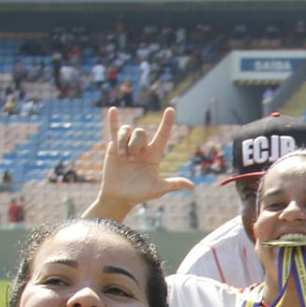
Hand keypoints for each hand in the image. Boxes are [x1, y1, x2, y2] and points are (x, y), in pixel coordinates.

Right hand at [95, 105, 193, 220]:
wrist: (119, 197)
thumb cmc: (140, 194)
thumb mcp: (157, 189)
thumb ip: (173, 184)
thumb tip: (192, 187)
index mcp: (154, 154)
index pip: (162, 135)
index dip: (167, 122)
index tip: (171, 109)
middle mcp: (142, 148)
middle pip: (140, 133)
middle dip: (135, 144)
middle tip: (131, 159)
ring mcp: (127, 145)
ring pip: (127, 130)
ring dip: (124, 141)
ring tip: (122, 156)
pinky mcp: (114, 147)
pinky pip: (114, 130)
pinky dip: (113, 120)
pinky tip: (113, 110)